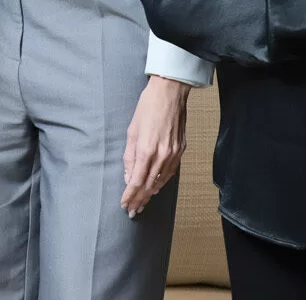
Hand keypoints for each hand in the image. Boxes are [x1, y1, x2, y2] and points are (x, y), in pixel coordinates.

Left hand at [121, 76, 189, 218]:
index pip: (136, 181)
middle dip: (140, 200)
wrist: (170, 94)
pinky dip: (162, 183)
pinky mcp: (181, 151)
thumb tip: (128, 176)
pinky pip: (170, 173)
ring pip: (161, 182)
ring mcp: (173, 154)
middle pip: (149, 186)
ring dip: (151, 195)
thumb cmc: (147, 107)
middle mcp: (162, 155)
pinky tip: (155, 188)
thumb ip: (129, 156)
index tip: (124, 204)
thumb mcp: (131, 130)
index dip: (130, 195)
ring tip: (142, 204)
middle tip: (132, 211)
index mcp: (146, 150)